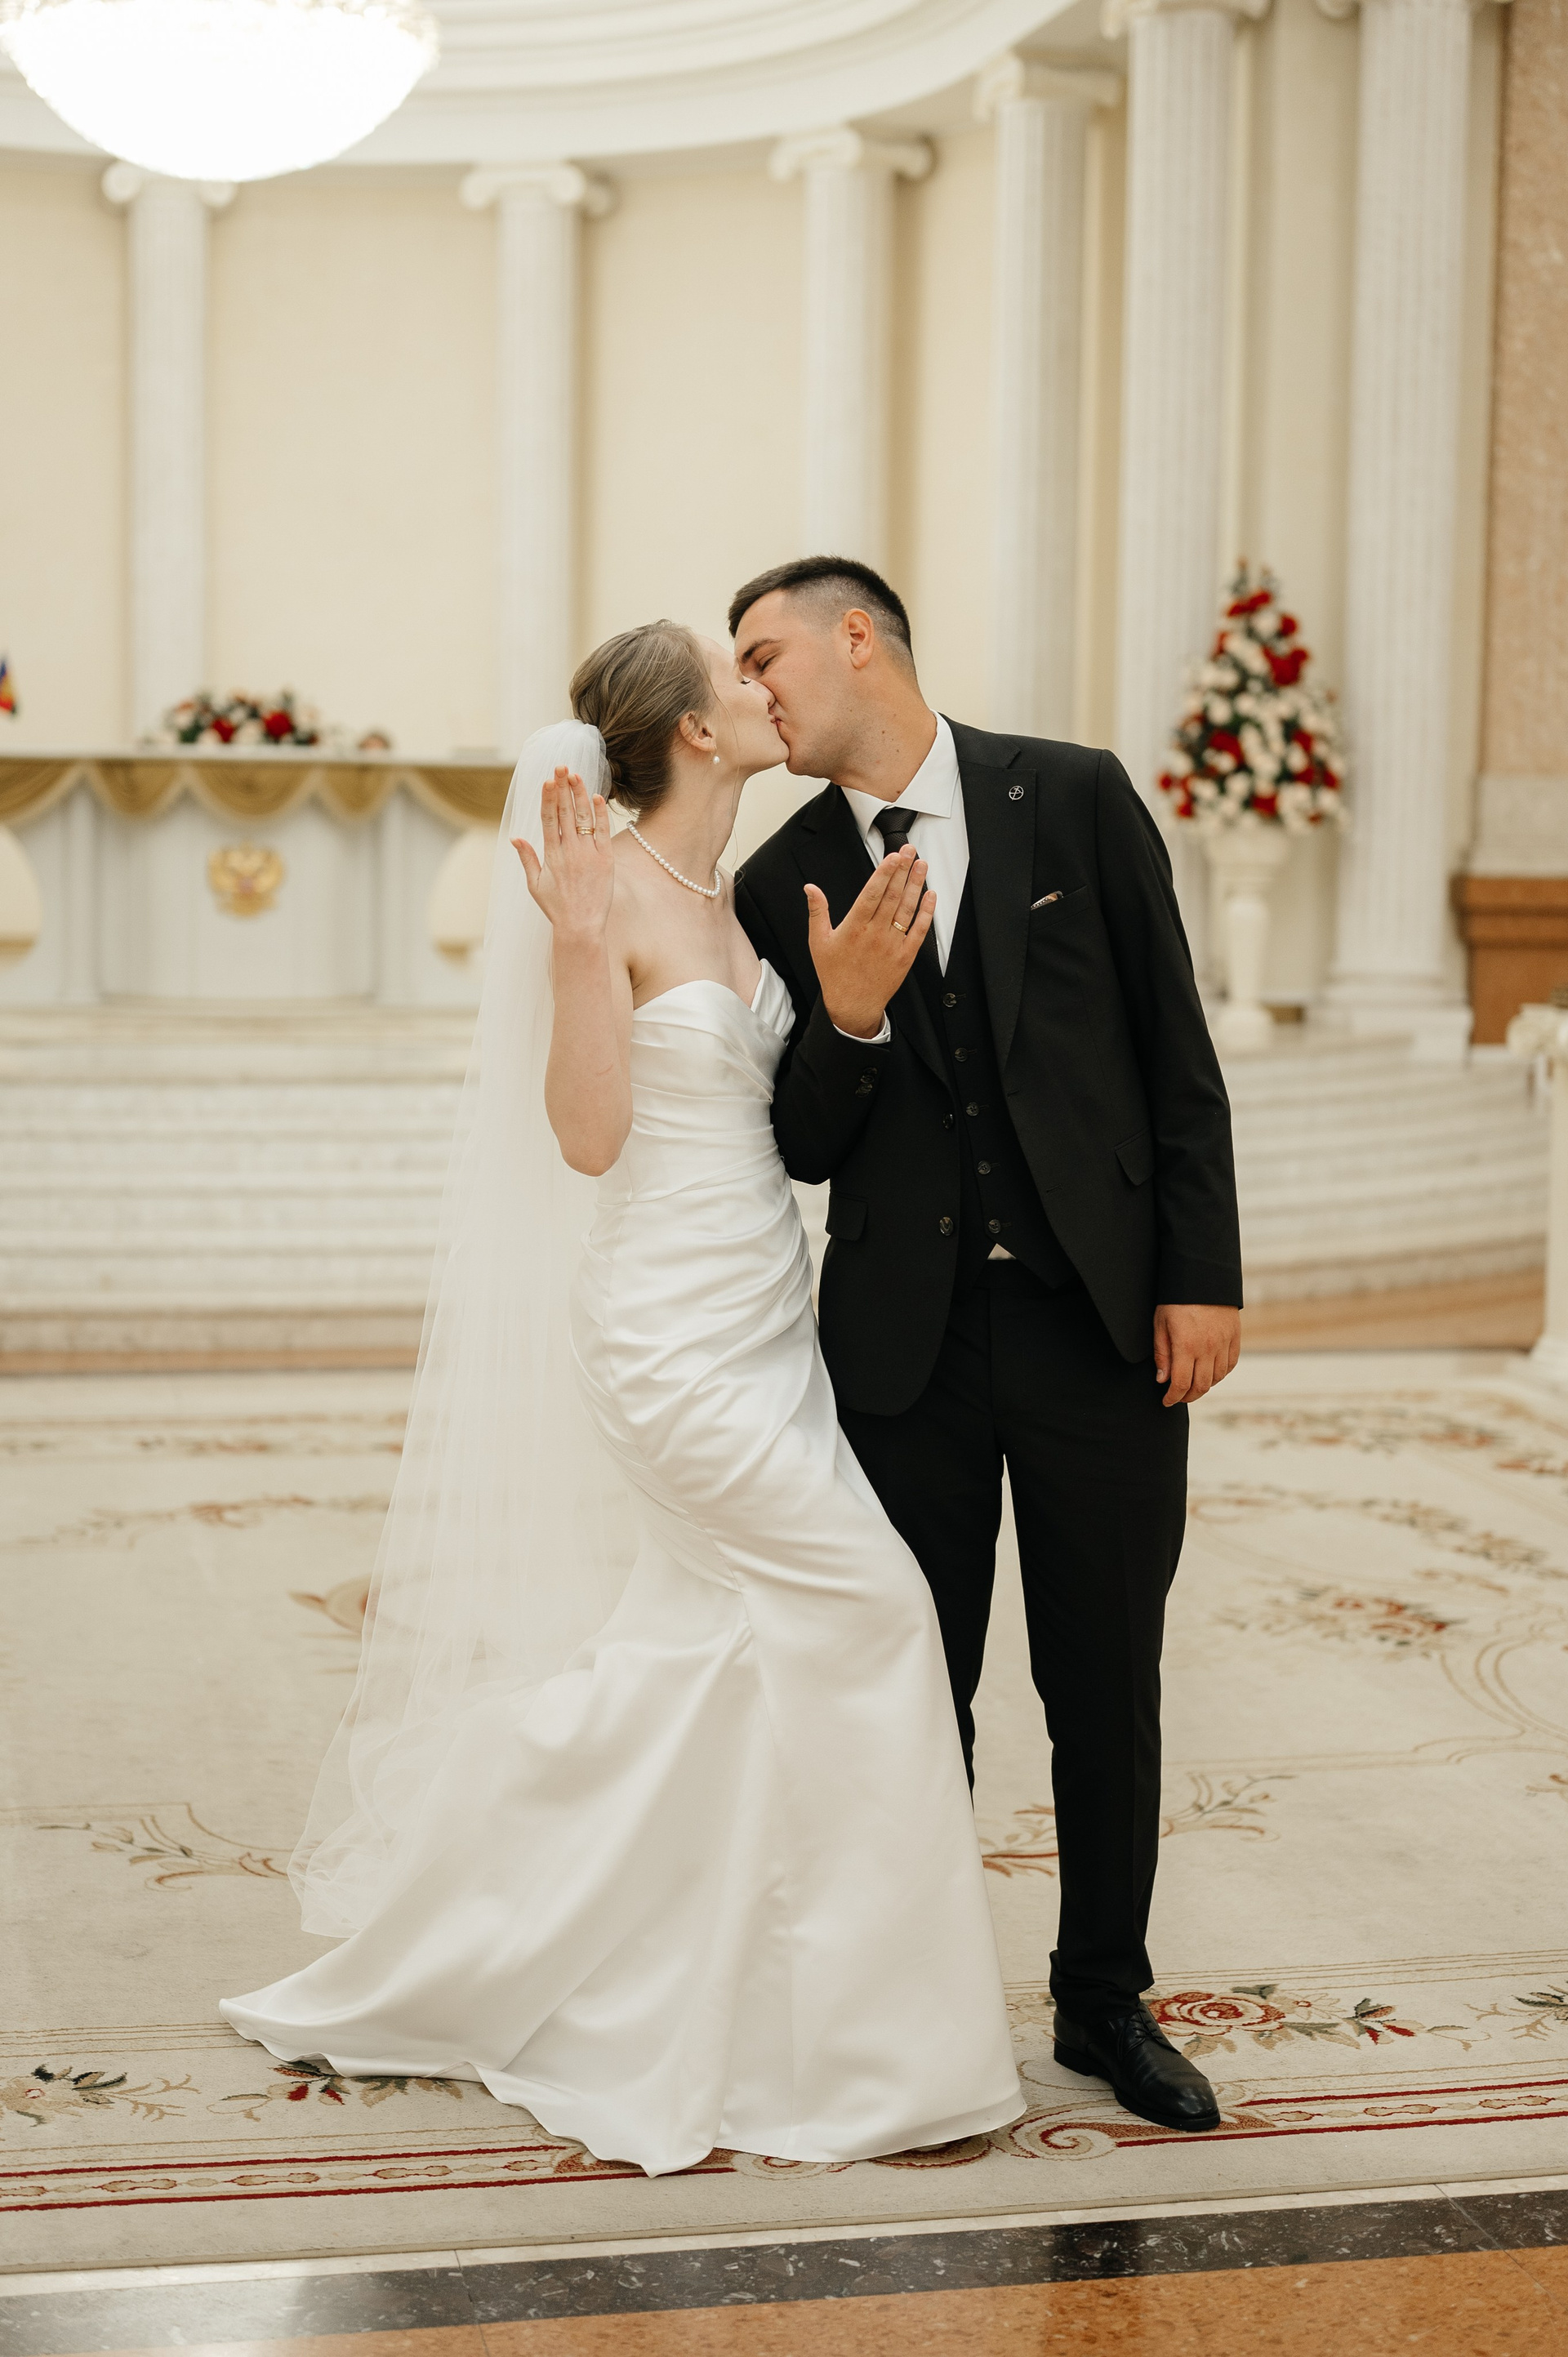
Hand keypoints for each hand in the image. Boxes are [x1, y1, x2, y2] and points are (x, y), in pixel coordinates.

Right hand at [513, 767, 613, 940]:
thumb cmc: (557, 908)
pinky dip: (600, 815)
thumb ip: (527, 858)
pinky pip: (603, 832)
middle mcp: (569, 852)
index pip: (549, 820)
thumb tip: (515, 837)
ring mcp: (589, 855)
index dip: (548, 798)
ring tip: (576, 775)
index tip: (547, 780)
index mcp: (551, 856)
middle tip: (561, 766)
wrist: (581, 927)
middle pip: (566, 813)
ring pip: (584, 818)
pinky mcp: (606, 861)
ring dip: (580, 794)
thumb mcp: (535, 885)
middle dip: (563, 788)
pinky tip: (596, 797)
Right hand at [804, 847, 934, 1038]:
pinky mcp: (905, 956)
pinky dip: (926, 912)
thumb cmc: (834, 974)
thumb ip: (817, 912)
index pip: (872, 894)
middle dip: (902, 870)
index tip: (893, 857)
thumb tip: (810, 888)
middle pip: (893, 896)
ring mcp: (892, 945)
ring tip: (921, 865)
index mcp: (854, 928)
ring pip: (907, 909)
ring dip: (915, 885)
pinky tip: (930, 895)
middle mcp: (875, 934)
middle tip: (910, 851)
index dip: (884, 873)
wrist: (852, 1005)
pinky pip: (919, 930)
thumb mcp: (818, 941)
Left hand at [1153, 1304, 1240, 1406]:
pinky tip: (1209, 1372)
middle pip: (1201, 1386)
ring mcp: (1224, 1343)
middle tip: (1178, 1397)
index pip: (1181, 1384)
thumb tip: (1163, 1379)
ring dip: (1204, 1386)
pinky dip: (1220, 1374)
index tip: (1166, 1401)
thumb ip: (1162, 1354)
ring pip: (1217, 1378)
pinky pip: (1230, 1365)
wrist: (1203, 1277)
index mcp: (1186, 1345)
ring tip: (1192, 1384)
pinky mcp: (1235, 1337)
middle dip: (1188, 1396)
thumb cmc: (1176, 1300)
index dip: (1173, 1397)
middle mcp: (1208, 1348)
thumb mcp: (1160, 1324)